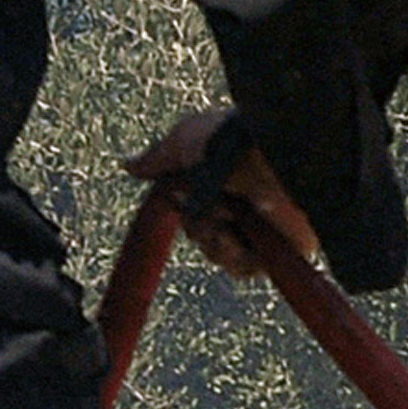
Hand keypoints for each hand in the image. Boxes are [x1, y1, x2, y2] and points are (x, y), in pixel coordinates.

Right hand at [123, 108, 325, 277]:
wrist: (270, 159)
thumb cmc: (232, 141)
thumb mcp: (183, 140)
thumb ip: (157, 157)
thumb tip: (129, 165)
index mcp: (228, 171)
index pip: (192, 203)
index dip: (181, 203)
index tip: (177, 193)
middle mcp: (246, 198)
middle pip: (199, 230)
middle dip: (195, 221)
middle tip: (207, 202)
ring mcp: (263, 224)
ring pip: (216, 251)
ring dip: (211, 236)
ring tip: (227, 214)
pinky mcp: (279, 247)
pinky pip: (240, 267)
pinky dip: (231, 254)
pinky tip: (235, 234)